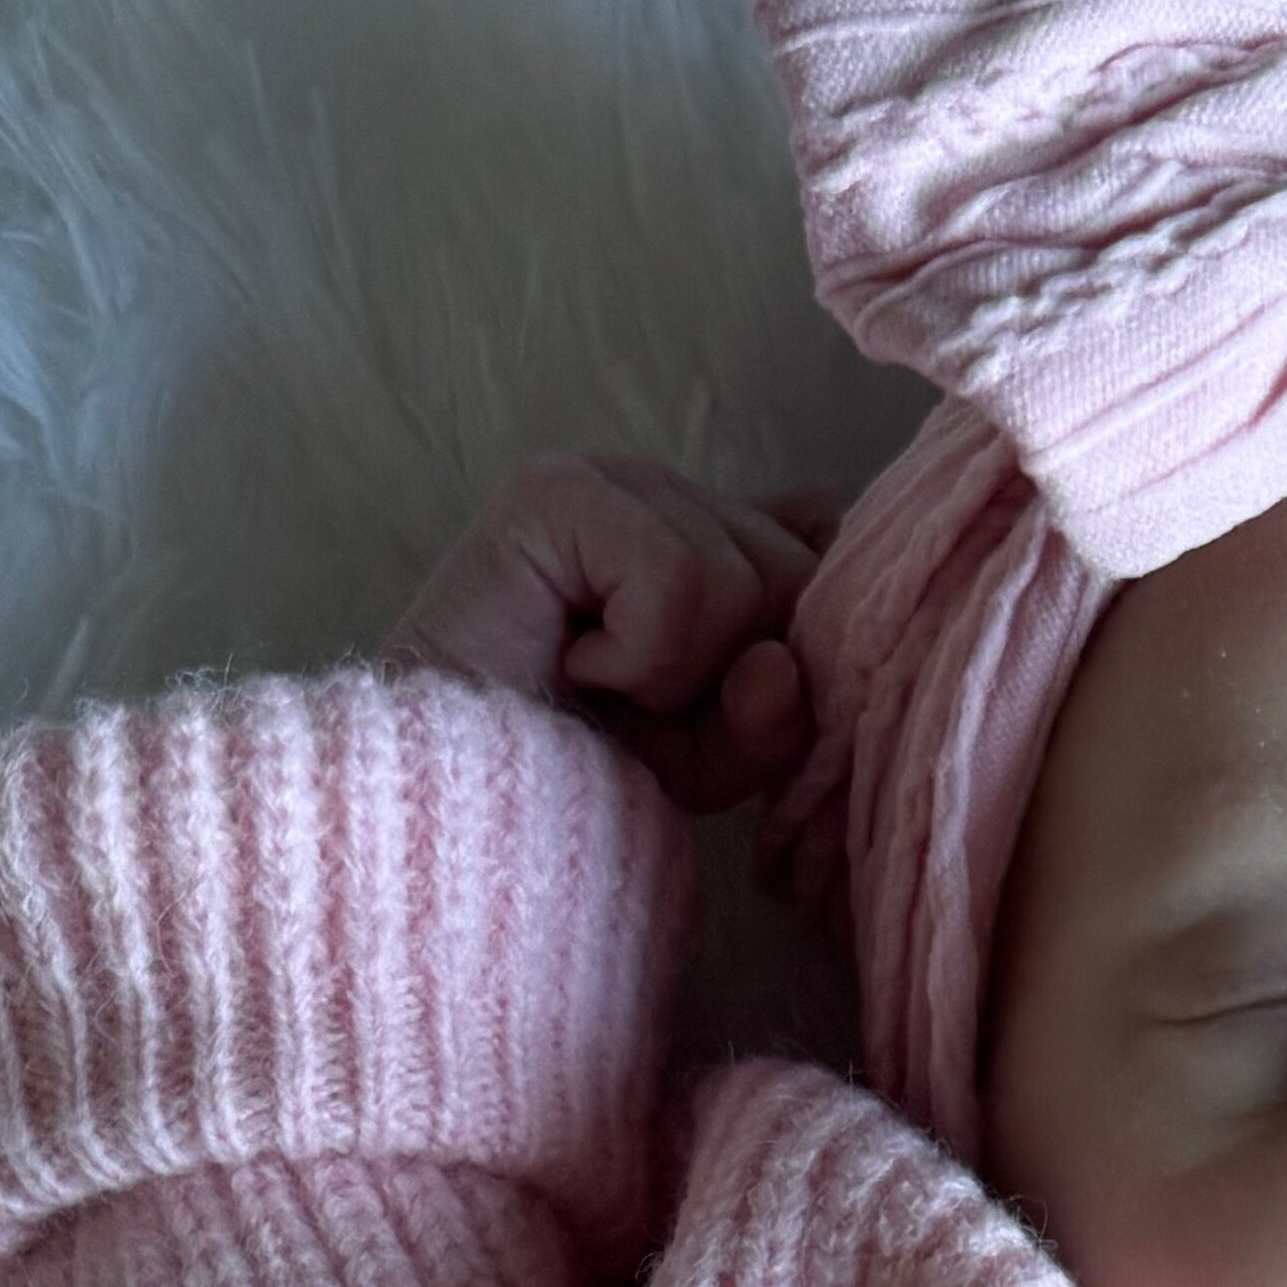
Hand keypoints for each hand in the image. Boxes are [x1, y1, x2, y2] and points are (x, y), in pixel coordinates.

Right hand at [384, 453, 844, 806]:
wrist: (460, 810)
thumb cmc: (580, 775)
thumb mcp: (715, 757)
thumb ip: (784, 710)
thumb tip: (780, 662)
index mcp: (708, 529)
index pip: (827, 542)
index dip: (795, 643)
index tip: (708, 707)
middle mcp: (666, 487)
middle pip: (800, 573)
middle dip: (735, 673)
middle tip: (636, 705)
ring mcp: (610, 476)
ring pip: (748, 579)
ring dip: (679, 674)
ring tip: (596, 686)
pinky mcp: (557, 490)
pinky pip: (683, 579)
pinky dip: (642, 656)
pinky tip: (575, 664)